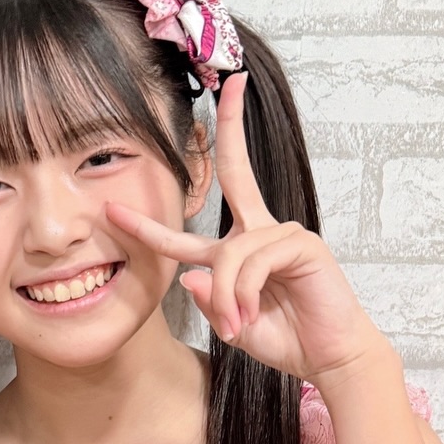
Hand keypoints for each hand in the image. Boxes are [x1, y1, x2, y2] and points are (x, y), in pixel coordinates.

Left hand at [106, 74, 384, 382]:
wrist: (329, 358)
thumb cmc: (286, 340)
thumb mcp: (233, 324)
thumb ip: (209, 302)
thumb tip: (188, 277)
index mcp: (239, 251)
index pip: (188, 232)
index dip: (149, 223)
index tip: (114, 209)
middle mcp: (259, 233)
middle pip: (236, 171)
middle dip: (230, 127)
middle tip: (229, 85)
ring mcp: (283, 234)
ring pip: (228, 254)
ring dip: (225, 295)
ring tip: (236, 326)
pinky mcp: (302, 244)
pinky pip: (253, 261)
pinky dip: (243, 292)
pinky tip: (250, 314)